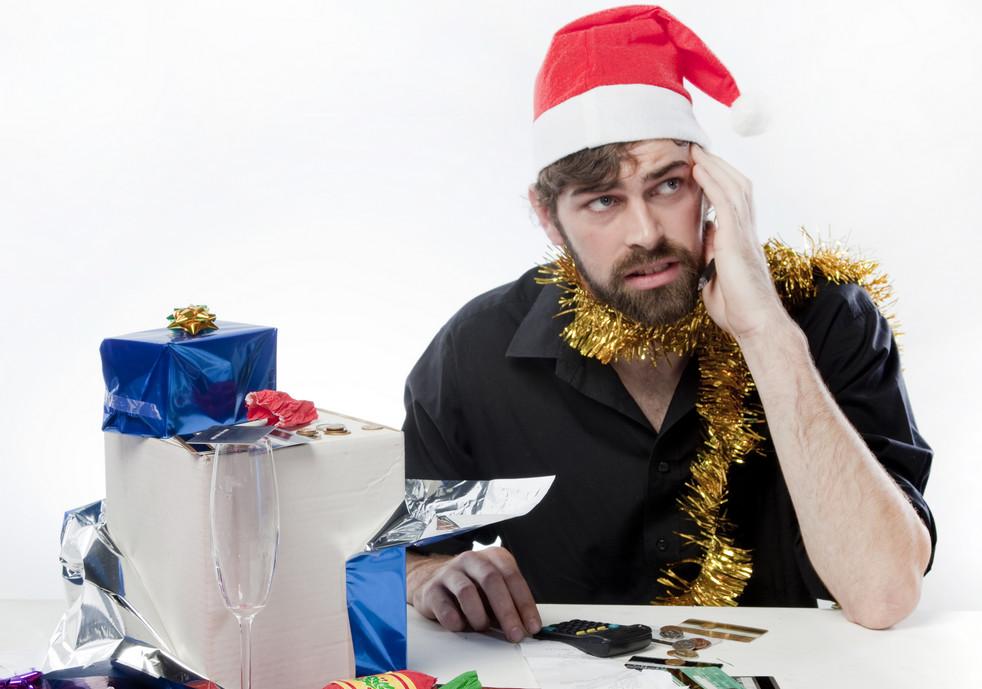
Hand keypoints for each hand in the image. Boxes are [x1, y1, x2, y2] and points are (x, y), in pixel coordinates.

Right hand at [407, 547, 540, 641]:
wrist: (433, 580)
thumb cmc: (472, 587)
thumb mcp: (495, 589)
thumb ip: (510, 602)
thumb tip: (526, 626)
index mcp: (492, 557)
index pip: (512, 576)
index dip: (524, 603)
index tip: (531, 626)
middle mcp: (471, 560)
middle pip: (491, 581)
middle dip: (506, 611)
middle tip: (514, 633)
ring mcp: (449, 572)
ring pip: (467, 591)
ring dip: (479, 615)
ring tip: (482, 627)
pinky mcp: (431, 588)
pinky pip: (444, 605)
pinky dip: (455, 620)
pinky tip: (460, 625)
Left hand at [690, 144, 788, 340]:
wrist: (755, 325)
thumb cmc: (737, 309)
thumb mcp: (714, 277)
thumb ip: (710, 254)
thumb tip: (704, 234)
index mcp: (741, 240)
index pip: (733, 200)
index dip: (719, 181)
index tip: (700, 167)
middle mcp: (747, 231)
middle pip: (736, 185)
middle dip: (717, 165)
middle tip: (697, 149)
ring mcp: (744, 233)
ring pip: (733, 186)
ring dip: (714, 166)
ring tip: (695, 150)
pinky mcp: (737, 240)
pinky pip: (725, 202)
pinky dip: (712, 182)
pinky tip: (698, 169)